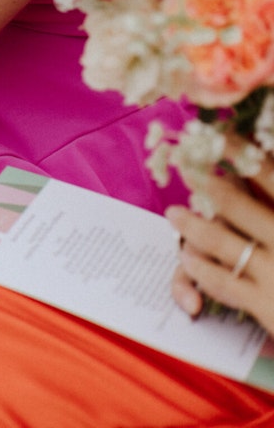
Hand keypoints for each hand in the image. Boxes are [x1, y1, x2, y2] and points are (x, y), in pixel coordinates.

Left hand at [167, 138, 273, 331]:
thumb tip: (264, 156)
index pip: (271, 176)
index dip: (241, 153)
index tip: (219, 134)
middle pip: (237, 205)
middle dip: (206, 183)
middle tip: (185, 165)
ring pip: (222, 242)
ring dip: (193, 225)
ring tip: (175, 213)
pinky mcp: (267, 306)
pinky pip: (222, 281)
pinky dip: (200, 266)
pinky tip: (188, 255)